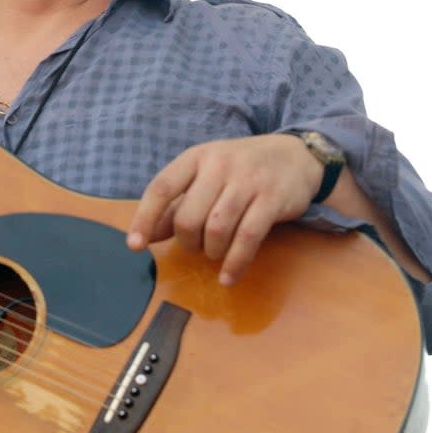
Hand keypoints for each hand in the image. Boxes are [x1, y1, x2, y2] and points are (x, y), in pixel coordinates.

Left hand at [126, 134, 323, 285]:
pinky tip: (228, 277)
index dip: (145, 218)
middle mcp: (219, 165)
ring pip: (216, 229)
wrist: (296, 155)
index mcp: (196, 157)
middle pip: (188, 216)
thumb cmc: (241, 169)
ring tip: (215, 253)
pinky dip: (234, 264)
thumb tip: (147, 236)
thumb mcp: (206, 176)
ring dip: (211, 251)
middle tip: (196, 246)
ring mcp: (247, 181)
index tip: (135, 245)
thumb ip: (177, 205)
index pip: (162, 187)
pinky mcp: (272, 200)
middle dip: (187, 242)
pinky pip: (246, 239)